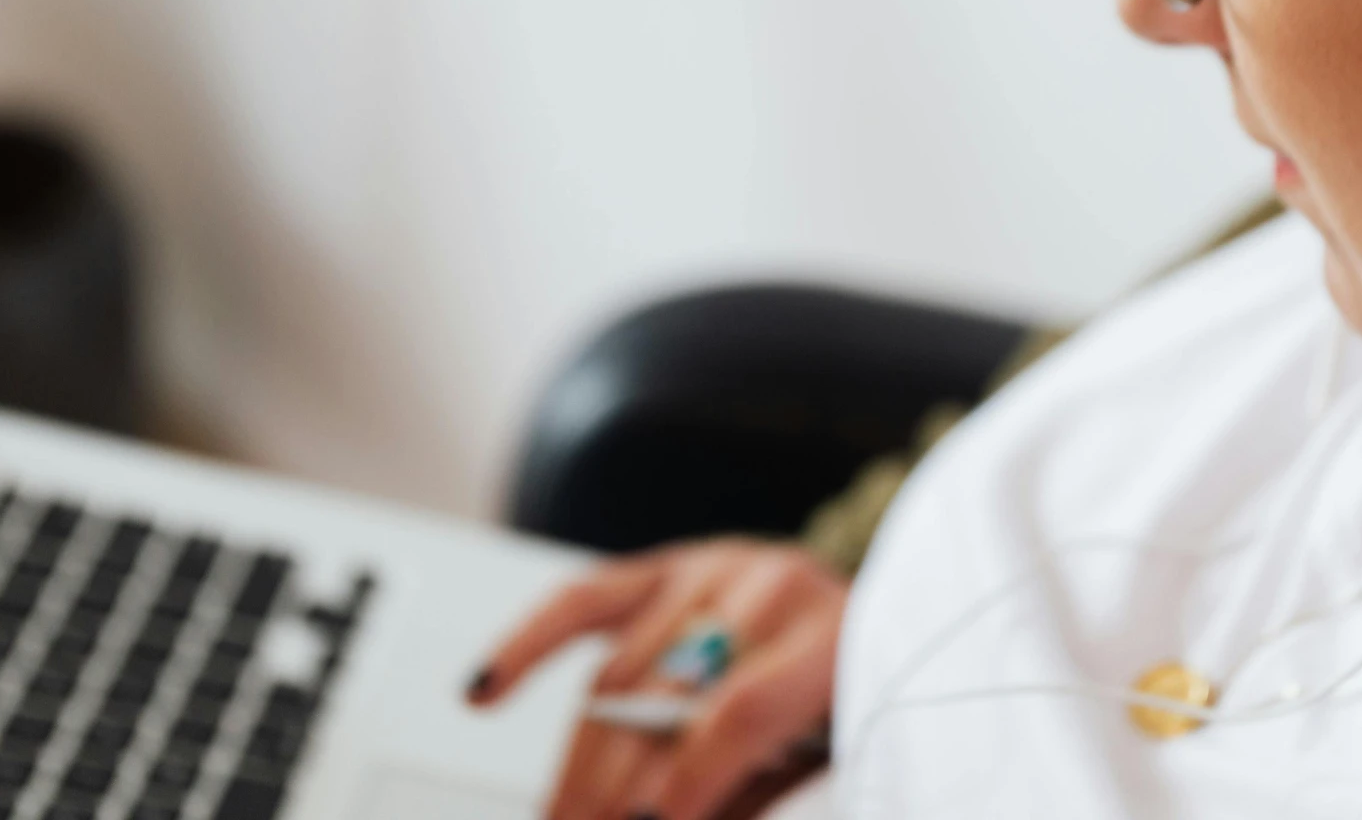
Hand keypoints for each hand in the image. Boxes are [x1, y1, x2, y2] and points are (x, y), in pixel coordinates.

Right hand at [466, 539, 847, 819]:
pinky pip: (581, 602)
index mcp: (827, 637)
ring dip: (578, 765)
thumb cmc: (849, 697)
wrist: (881, 615)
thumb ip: (750, 791)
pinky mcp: (662, 568)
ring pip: (618, 671)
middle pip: (666, 696)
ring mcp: (708, 570)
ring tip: (560, 819)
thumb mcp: (831, 752)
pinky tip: (480, 693)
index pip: (741, 708)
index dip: (694, 778)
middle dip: (618, 789)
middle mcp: (765, 589)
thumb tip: (666, 818)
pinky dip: (526, 646)